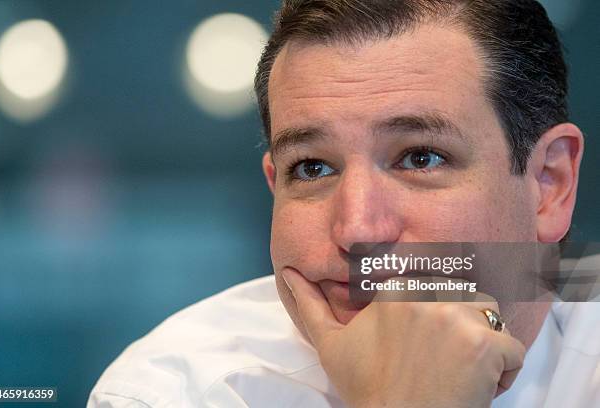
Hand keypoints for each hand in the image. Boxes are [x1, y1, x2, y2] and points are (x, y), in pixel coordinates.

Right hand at [282, 269, 525, 407]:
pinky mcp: (485, 344)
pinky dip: (504, 372)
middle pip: (465, 298)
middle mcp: (427, 294)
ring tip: (458, 373)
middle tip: (439, 365)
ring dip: (484, 346)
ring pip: (492, 318)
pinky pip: (513, 349)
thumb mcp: (330, 345)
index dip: (437, 318)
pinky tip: (475, 388)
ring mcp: (457, 317)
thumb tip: (288, 273)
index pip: (435, 286)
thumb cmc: (367, 388)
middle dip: (461, 329)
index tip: (424, 348)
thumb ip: (310, 305)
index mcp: (394, 289)